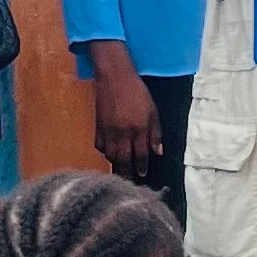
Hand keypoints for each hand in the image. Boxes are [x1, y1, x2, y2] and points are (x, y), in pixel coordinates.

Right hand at [91, 61, 163, 178]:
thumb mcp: (153, 111)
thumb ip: (155, 133)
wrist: (115, 77)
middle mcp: (123, 133)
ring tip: (120, 168)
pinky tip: (109, 153)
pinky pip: (99, 145)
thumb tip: (158, 152)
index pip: (141, 155)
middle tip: (129, 179)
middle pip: (124, 159)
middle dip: (127, 171)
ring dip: (116, 163)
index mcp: (139, 130)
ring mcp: (109, 130)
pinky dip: (104, 152)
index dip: (141, 166)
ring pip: (110, 155)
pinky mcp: (98, 126)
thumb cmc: (137, 92)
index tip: (142, 174)